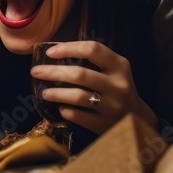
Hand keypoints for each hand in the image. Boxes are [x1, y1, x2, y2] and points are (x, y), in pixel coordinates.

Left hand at [29, 40, 156, 133]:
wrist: (138, 119)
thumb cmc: (117, 88)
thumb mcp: (114, 71)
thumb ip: (94, 60)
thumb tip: (55, 51)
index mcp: (120, 66)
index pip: (92, 49)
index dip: (68, 48)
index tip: (49, 52)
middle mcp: (118, 84)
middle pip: (79, 74)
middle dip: (52, 72)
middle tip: (35, 72)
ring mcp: (113, 105)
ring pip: (78, 96)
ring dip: (56, 93)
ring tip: (44, 93)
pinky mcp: (106, 123)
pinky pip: (79, 116)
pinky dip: (67, 111)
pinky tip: (61, 109)